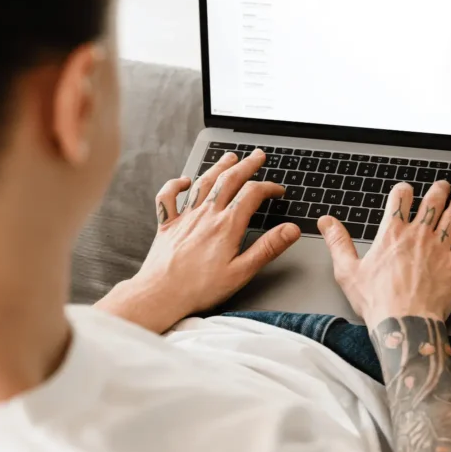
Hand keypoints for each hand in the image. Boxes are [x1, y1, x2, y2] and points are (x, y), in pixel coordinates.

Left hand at [96, 150, 299, 331]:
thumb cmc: (199, 288)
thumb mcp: (242, 272)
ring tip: (229, 158)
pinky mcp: (167, 225)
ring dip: (218, 167)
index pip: (252, 194)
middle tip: (257, 156)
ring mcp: (185, 218)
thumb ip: (267, 248)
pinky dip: (175, 185)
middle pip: (229, 180)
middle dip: (246, 165)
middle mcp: (206, 215)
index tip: (278, 190)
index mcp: (227, 226)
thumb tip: (291, 230)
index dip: (268, 187)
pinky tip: (184, 181)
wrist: (160, 296)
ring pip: (204, 182)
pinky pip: (167, 197)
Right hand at [317, 180, 450, 326]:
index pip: (400, 198)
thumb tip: (326, 222)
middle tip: (443, 186)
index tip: (406, 191)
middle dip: (439, 190)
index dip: (403, 190)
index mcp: (392, 234)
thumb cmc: (376, 302)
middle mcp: (418, 235)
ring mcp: (440, 248)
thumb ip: (338, 242)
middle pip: (433, 201)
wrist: (404, 324)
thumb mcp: (347, 271)